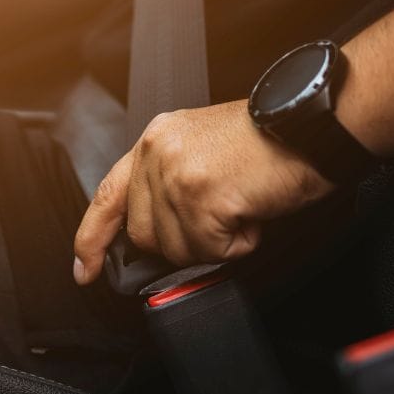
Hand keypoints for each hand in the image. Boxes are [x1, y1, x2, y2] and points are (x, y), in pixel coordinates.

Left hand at [72, 99, 335, 284]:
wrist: (309, 125)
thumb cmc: (267, 141)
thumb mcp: (202, 149)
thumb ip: (168, 184)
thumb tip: (156, 235)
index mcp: (155, 140)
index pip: (108, 196)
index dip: (92, 238)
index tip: (84, 269)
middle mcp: (157, 153)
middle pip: (146, 235)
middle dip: (184, 240)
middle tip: (223, 213)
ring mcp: (177, 174)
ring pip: (179, 248)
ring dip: (216, 242)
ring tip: (242, 206)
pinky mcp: (201, 196)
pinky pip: (212, 250)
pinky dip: (239, 243)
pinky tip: (252, 213)